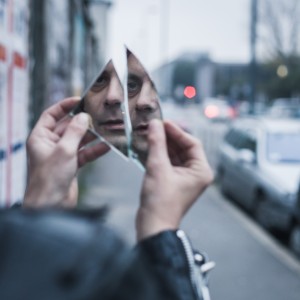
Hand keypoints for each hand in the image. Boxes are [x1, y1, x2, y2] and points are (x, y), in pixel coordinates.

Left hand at [23, 97, 109, 207]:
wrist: (51, 205)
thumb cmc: (49, 179)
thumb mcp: (64, 150)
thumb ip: (75, 132)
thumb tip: (83, 116)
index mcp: (40, 137)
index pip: (51, 115)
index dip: (64, 106)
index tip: (79, 101)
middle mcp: (50, 144)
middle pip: (68, 127)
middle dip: (82, 123)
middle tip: (97, 116)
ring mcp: (62, 154)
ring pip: (79, 140)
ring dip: (92, 136)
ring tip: (105, 130)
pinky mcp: (72, 164)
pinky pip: (85, 153)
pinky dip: (95, 150)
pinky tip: (106, 146)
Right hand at [136, 119, 213, 239]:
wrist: (152, 225)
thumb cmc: (160, 202)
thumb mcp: (158, 167)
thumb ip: (157, 143)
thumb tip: (155, 124)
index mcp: (201, 171)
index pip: (191, 143)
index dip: (177, 131)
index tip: (163, 123)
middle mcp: (196, 173)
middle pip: (183, 148)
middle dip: (168, 137)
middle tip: (154, 126)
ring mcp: (184, 178)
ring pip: (174, 154)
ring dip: (162, 145)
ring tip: (149, 134)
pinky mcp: (173, 181)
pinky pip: (168, 162)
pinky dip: (158, 154)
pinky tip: (148, 147)